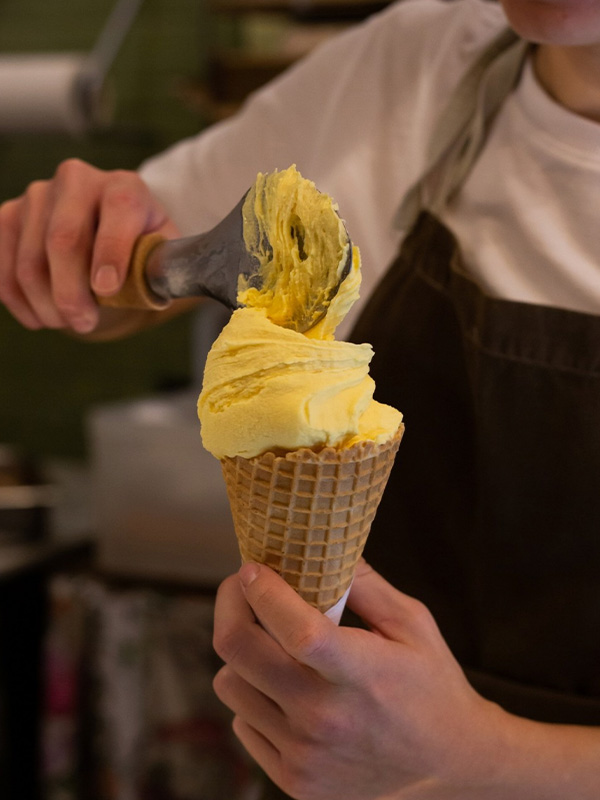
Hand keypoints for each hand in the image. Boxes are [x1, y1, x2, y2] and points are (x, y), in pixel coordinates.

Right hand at [0, 158, 178, 333]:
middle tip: (84, 323)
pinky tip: (39, 317)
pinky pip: (3, 267)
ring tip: (67, 322)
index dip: (111, 251)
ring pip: (29, 260)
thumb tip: (155, 285)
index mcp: (124, 186)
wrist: (106, 238)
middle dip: (71, 292)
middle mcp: (77, 180)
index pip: (118, 209)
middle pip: (63, 238)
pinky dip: (19, 301)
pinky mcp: (8, 216)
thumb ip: (161, 268)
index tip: (107, 290)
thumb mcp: (160, 257)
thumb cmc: (138, 252)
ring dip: (46, 303)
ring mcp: (37, 196)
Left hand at [213, 560, 507, 799]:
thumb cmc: (432, 686)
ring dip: (241, 652)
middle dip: (229, 605)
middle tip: (242, 588)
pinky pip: (241, 723)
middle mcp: (325, 718)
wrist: (451, 766)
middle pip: (239, 651)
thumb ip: (366, 584)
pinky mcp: (293, 780)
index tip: (251, 568)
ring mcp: (304, 754)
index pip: (294, 629)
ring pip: (229, 684)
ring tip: (269, 640)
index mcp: (361, 674)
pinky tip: (282, 686)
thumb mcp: (413, 625)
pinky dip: (253, 696)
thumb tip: (323, 546)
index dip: (262, 591)